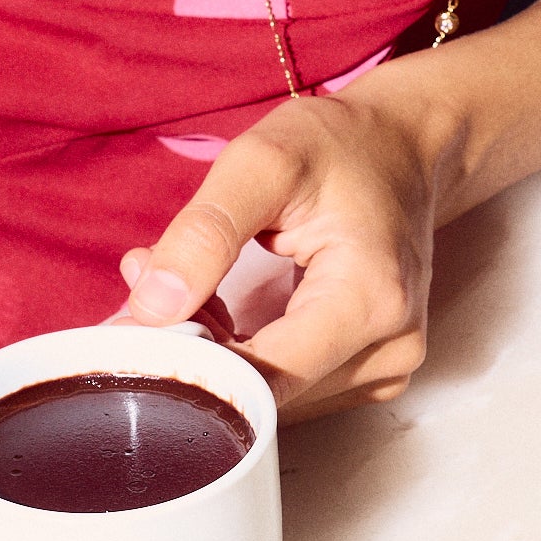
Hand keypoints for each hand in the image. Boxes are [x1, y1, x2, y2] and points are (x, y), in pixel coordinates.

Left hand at [120, 73, 448, 419]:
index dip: (190, 358)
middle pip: (263, 391)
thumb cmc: (340, 146)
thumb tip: (152, 310)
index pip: (260, 377)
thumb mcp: (262, 162)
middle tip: (160, 281)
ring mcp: (386, 368)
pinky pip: (288, 386)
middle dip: (199, 346)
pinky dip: (244, 353)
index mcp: (370, 300)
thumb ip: (203, 234)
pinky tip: (229, 305)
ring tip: (202, 283)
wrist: (402, 145)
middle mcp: (389, 348)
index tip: (138, 318)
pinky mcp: (370, 373)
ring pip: (269, 395)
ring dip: (218, 350)